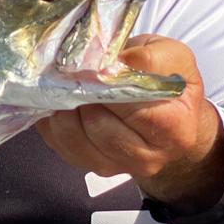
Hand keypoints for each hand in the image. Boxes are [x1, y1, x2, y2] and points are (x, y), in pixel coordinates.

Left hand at [36, 35, 223, 213]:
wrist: (163, 110)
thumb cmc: (167, 80)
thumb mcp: (173, 57)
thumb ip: (151, 58)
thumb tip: (116, 61)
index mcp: (174, 131)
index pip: (133, 110)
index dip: (107, 85)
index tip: (93, 65)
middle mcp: (145, 157)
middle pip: (97, 125)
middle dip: (80, 93)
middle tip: (71, 69)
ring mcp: (113, 165)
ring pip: (71, 135)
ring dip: (61, 104)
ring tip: (63, 82)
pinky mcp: (84, 162)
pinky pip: (55, 140)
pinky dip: (50, 116)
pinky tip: (57, 97)